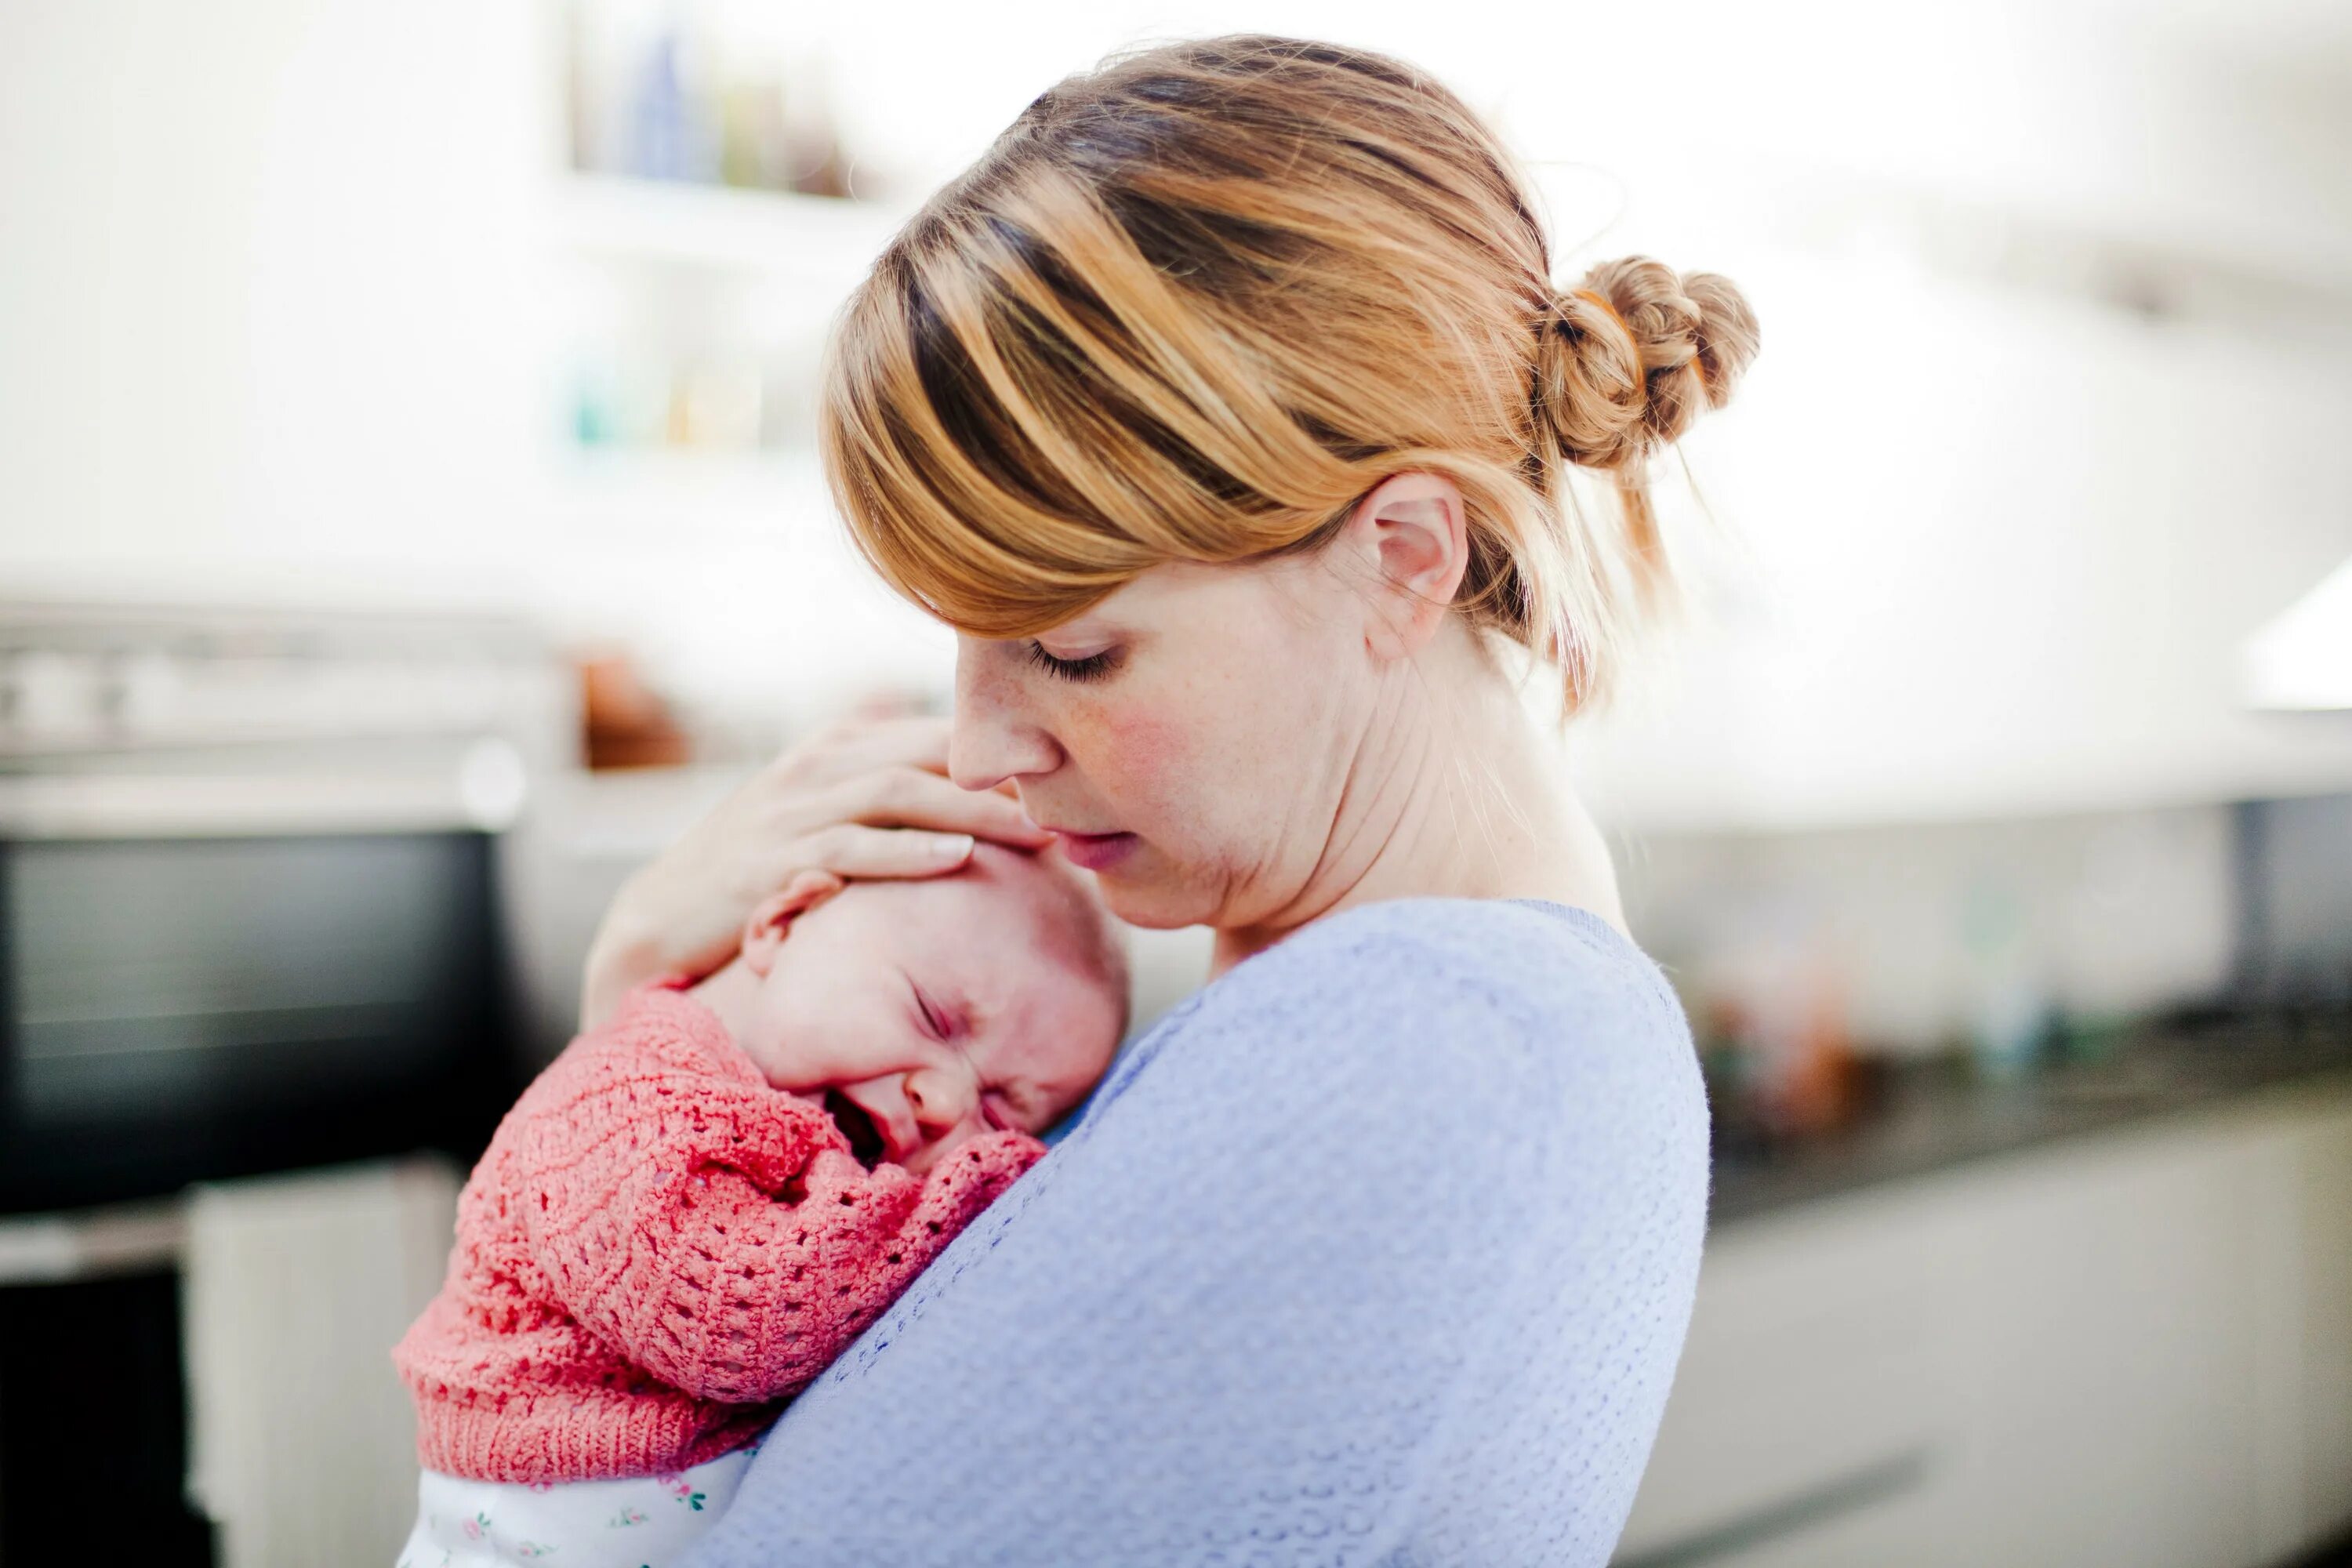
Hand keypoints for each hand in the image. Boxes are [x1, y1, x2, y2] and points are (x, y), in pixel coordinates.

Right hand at [579, 713, 1053, 1026]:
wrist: (658, 921)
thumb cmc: (759, 871)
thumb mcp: (825, 817)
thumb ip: (892, 800)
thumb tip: (985, 809)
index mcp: (837, 747)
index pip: (935, 733)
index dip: (1003, 751)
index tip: (1067, 777)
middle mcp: (815, 767)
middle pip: (928, 753)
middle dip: (1003, 776)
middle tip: (1072, 802)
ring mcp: (791, 812)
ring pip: (898, 792)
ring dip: (973, 810)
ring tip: (1035, 831)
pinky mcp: (772, 863)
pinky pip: (851, 849)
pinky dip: (908, 851)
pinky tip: (957, 858)